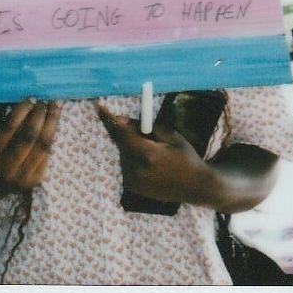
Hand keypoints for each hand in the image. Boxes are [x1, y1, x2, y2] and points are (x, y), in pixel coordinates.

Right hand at [0, 99, 61, 190]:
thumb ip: (6, 127)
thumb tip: (29, 105)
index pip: (9, 129)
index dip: (22, 111)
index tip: (31, 99)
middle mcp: (7, 167)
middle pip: (29, 137)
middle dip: (39, 116)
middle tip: (44, 102)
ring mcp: (23, 176)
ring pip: (43, 146)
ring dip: (51, 123)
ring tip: (55, 108)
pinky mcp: (36, 180)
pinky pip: (47, 154)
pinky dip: (51, 136)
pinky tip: (54, 123)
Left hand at [97, 104, 211, 204]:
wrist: (194, 186)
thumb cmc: (185, 156)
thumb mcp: (170, 135)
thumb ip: (143, 127)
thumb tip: (120, 120)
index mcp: (148, 154)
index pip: (121, 132)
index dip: (108, 118)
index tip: (98, 105)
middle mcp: (137, 169)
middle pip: (120, 142)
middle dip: (126, 132)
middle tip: (143, 131)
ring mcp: (133, 181)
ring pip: (123, 153)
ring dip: (130, 146)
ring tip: (154, 152)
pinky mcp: (132, 187)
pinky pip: (126, 164)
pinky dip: (133, 158)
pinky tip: (151, 163)